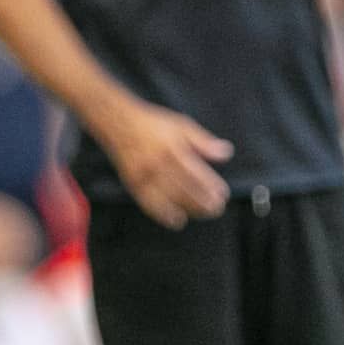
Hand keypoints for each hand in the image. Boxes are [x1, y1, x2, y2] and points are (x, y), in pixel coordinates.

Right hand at [101, 101, 233, 227]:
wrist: (117, 123)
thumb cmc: (153, 124)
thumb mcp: (181, 125)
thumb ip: (203, 141)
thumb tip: (226, 153)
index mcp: (172, 147)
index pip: (196, 173)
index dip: (210, 186)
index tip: (222, 195)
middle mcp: (157, 162)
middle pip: (184, 189)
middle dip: (203, 202)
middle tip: (217, 209)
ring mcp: (143, 174)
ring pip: (169, 198)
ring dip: (188, 209)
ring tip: (203, 214)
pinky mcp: (132, 182)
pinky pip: (149, 203)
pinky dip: (163, 215)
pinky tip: (176, 220)